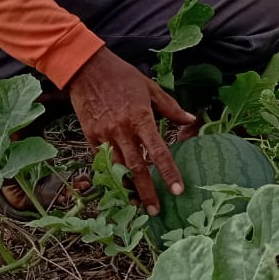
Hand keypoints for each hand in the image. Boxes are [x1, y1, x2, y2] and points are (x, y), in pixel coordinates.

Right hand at [66, 47, 196, 214]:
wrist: (86, 68)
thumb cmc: (122, 76)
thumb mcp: (150, 88)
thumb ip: (171, 108)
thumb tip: (192, 120)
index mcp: (141, 118)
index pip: (159, 151)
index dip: (169, 172)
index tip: (177, 190)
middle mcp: (122, 130)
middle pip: (137, 168)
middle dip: (147, 192)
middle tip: (156, 211)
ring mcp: (104, 135)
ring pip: (118, 169)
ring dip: (129, 188)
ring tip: (138, 205)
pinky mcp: (91, 137)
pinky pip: (104, 161)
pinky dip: (113, 174)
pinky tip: (121, 185)